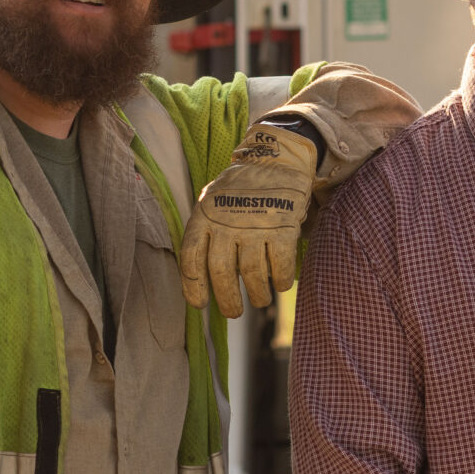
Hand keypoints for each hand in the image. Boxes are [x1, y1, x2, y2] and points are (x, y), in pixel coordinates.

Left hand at [180, 122, 319, 316]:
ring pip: (252, 273)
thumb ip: (206, 232)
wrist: (277, 161)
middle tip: (233, 312)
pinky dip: (281, 280)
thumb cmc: (241, 190)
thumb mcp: (213, 201)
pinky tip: (281, 284)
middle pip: (221, 272)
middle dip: (227, 299)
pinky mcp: (283, 226)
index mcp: (204, 216)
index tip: (200, 305)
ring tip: (259, 299)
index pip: (191, 258)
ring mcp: (256, 224)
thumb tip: (204, 278)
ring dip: (257, 293)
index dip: (193, 286)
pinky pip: (280, 265)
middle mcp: (227, 222)